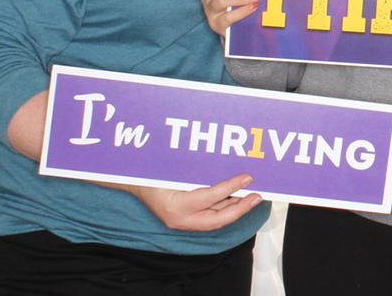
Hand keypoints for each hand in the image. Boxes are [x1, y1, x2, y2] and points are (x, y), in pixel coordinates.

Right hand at [126, 173, 262, 230]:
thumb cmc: (151, 175)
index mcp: (176, 206)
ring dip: (235, 208)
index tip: (247, 178)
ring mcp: (183, 223)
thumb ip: (197, 171)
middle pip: (217, 219)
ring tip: (251, 197)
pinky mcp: (186, 221)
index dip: (230, 188)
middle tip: (257, 196)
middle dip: (240, 208)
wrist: (135, 184)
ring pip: (216, 219)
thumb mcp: (173, 169)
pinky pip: (210, 217)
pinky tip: (236, 198)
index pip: (210, 197)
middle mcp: (180, 219)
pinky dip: (225, 208)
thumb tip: (226, 167)